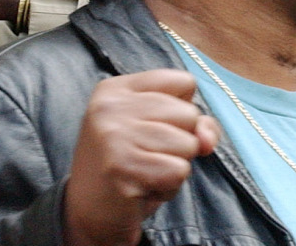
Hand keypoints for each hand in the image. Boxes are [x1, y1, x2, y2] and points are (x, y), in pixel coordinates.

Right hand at [64, 70, 218, 245]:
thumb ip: (193, 123)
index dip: (183, 109)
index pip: (184, 81)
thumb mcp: (158, 129)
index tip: (156, 127)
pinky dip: (169, 186)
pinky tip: (143, 188)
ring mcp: (114, 135)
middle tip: (147, 155)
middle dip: (181, 141)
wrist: (88, 215)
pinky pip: (178, 171)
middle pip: (190, 113)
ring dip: (175, 166)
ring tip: (145, 171)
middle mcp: (112, 106)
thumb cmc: (129, 165)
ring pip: (188, 144)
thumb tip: (207, 140)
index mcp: (117, 88)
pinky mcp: (122, 167)